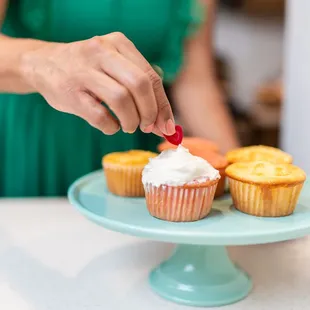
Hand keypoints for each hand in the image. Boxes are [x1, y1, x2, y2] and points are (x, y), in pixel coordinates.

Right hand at [21, 33, 174, 135]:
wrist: (43, 64)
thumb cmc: (88, 70)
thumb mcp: (115, 66)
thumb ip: (139, 88)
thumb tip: (163, 123)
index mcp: (119, 44)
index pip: (151, 77)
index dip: (162, 105)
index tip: (167, 126)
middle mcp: (102, 52)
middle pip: (140, 84)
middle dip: (149, 112)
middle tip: (147, 127)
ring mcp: (84, 71)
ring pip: (121, 99)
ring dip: (131, 121)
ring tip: (128, 126)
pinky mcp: (70, 92)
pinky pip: (100, 116)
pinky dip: (111, 126)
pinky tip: (110, 125)